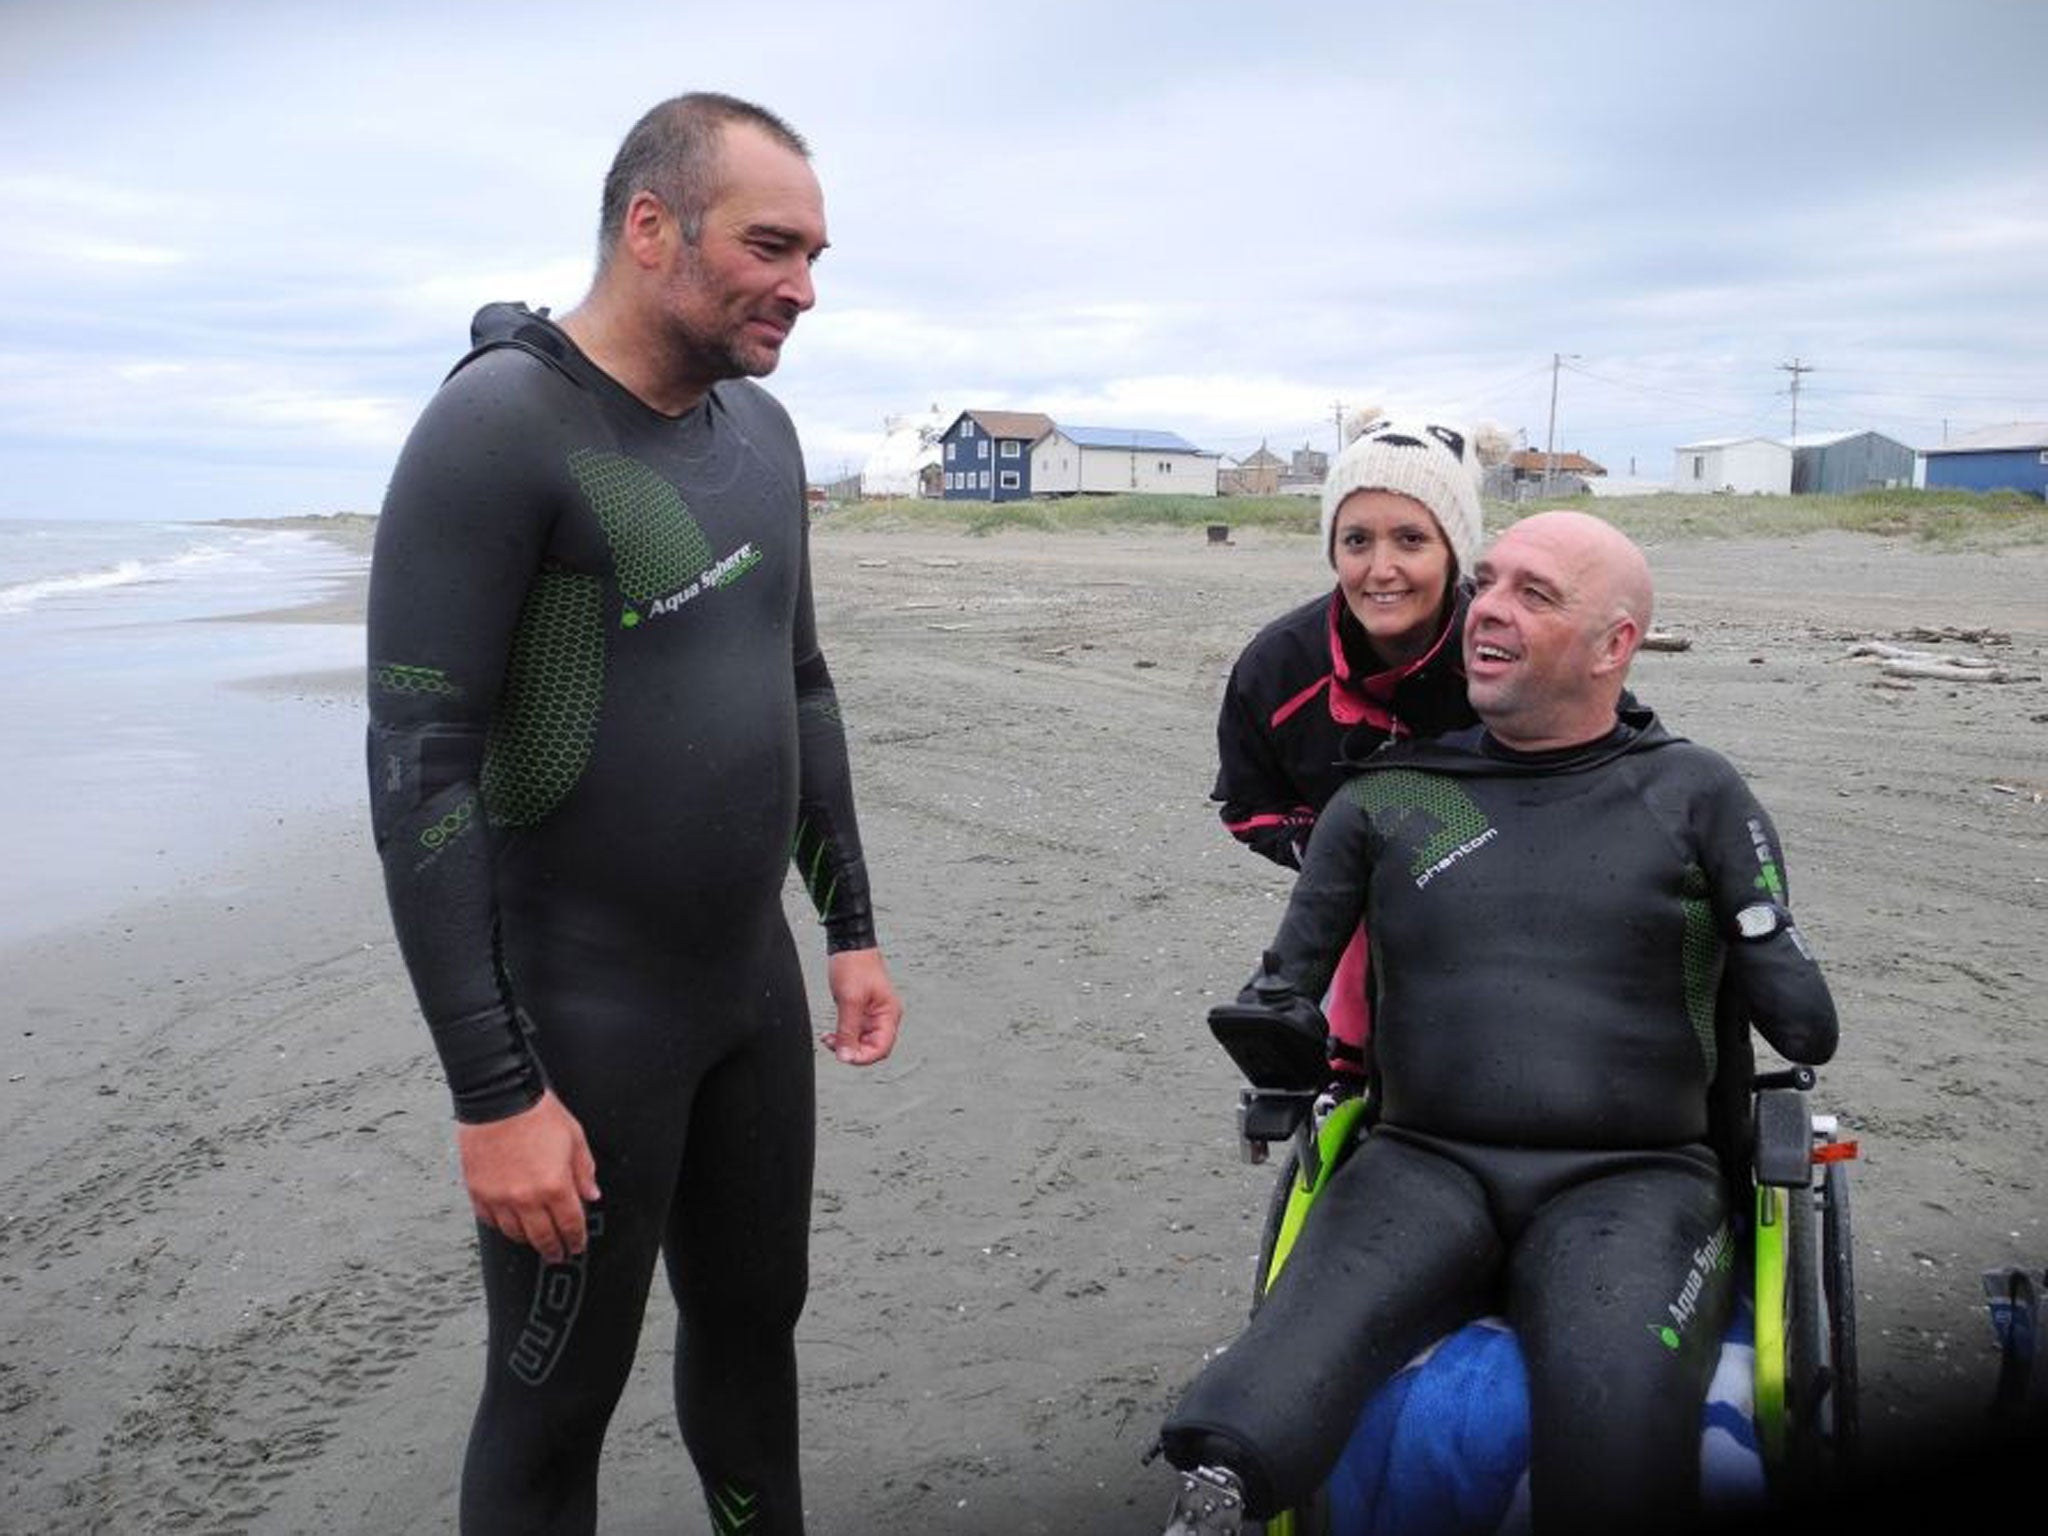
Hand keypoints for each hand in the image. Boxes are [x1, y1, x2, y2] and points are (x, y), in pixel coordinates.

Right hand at [457, 1090, 600, 1263]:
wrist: (499, 1098)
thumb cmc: (537, 1112)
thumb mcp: (574, 1138)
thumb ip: (584, 1170)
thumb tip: (591, 1194)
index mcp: (555, 1186)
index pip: (570, 1225)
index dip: (576, 1240)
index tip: (577, 1245)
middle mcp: (526, 1198)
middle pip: (543, 1237)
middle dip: (554, 1249)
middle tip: (558, 1254)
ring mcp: (500, 1197)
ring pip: (515, 1233)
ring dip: (528, 1240)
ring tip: (535, 1240)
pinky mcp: (478, 1191)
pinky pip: (490, 1220)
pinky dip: (502, 1225)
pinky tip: (510, 1223)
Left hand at [822, 947, 901, 1065]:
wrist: (848, 944)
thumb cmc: (855, 965)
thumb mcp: (850, 1000)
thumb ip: (848, 1031)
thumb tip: (846, 1056)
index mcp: (889, 1014)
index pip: (882, 1048)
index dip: (863, 1057)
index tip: (844, 1057)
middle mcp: (884, 1016)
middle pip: (872, 1047)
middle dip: (852, 1050)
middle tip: (833, 1046)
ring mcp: (872, 1014)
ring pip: (861, 1041)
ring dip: (844, 1043)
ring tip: (828, 1039)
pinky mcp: (861, 1010)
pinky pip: (853, 1031)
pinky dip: (841, 1035)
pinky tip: (829, 1034)